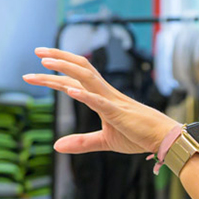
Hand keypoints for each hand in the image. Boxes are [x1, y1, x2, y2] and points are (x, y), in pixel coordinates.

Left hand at [23, 47, 181, 155]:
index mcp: (101, 97)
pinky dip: (84, 95)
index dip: (53, 75)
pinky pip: (99, 101)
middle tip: (37, 52)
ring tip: (46, 63)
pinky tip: (69, 91)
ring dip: (66, 68)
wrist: (164, 139)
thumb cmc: (138, 136)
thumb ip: (80, 142)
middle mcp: (105, 93)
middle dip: (57, 59)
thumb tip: (56, 146)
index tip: (34, 72)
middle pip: (78, 69)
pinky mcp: (119, 113)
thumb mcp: (104, 141)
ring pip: (86, 77)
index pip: (73, 81)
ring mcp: (112, 100)